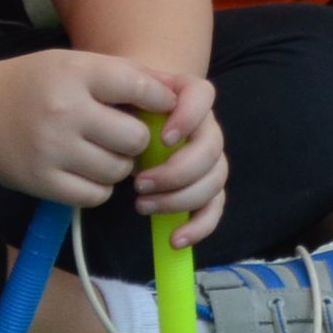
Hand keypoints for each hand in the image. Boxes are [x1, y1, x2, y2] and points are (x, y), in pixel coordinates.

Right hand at [0, 49, 181, 210]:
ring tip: (103, 151)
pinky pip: (94, 195)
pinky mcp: (39, 183)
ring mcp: (51, 151)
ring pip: (119, 170)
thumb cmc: (30, 83)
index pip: (141, 88)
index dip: (160, 100)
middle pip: (136, 137)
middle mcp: (65, 111)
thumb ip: (121, 75)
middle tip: (125, 134)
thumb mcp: (73, 63)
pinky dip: (99, 187)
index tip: (160, 107)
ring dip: (120, 165)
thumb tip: (175, 95)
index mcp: (76, 73)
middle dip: (138, 138)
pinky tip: (87, 171)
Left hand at [132, 71, 230, 246]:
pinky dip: (199, 226)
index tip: (164, 138)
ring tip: (141, 205)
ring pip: (214, 180)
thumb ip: (126, 94)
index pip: (203, 96)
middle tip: (139, 183)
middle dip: (176, 171)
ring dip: (180, 199)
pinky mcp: (205, 188)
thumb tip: (125, 111)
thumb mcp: (118, 93)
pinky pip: (214, 207)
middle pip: (212, 148)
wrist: (126, 118)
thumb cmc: (122, 106)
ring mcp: (208, 158)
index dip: (190, 118)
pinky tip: (175, 239)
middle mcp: (205, 125)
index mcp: (187, 96)